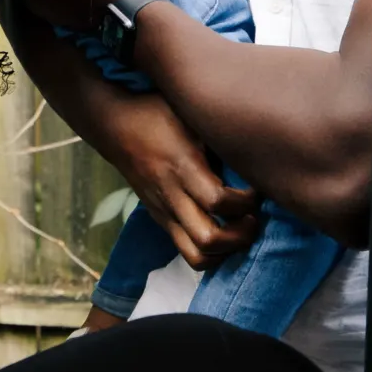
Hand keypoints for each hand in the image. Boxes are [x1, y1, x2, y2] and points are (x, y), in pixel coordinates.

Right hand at [100, 91, 262, 267]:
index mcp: (182, 167)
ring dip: (225, 252)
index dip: (246, 202)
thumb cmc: (158, 114)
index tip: (257, 190)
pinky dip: (211, 251)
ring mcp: (164, 211)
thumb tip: (252, 150)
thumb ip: (217, 135)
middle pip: (208, 239)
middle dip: (240, 236)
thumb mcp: (190, 115)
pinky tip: (224, 233)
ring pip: (196, 256)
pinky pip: (186, 250)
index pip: (218, 201)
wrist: (114, 126)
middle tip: (253, 218)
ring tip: (239, 231)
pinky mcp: (160, 219)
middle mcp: (172, 195)